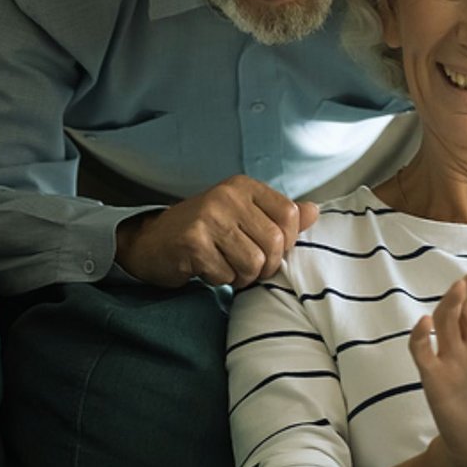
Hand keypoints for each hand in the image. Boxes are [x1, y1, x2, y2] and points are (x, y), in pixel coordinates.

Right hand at [114, 174, 318, 287]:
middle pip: (274, 242)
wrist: (151, 242)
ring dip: (242, 276)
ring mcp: (209, 217)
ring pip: (253, 262)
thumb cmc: (204, 231)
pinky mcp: (193, 242)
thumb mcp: (244, 216)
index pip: (290, 214)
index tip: (271, 251)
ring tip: (227, 268)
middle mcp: (227, 196)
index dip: (287, 242)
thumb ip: (279, 215)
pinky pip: (226, 274)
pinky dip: (219, 279)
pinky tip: (206, 268)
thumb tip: (315, 211)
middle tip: (248, 269)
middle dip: (265, 266)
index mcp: (244, 186)